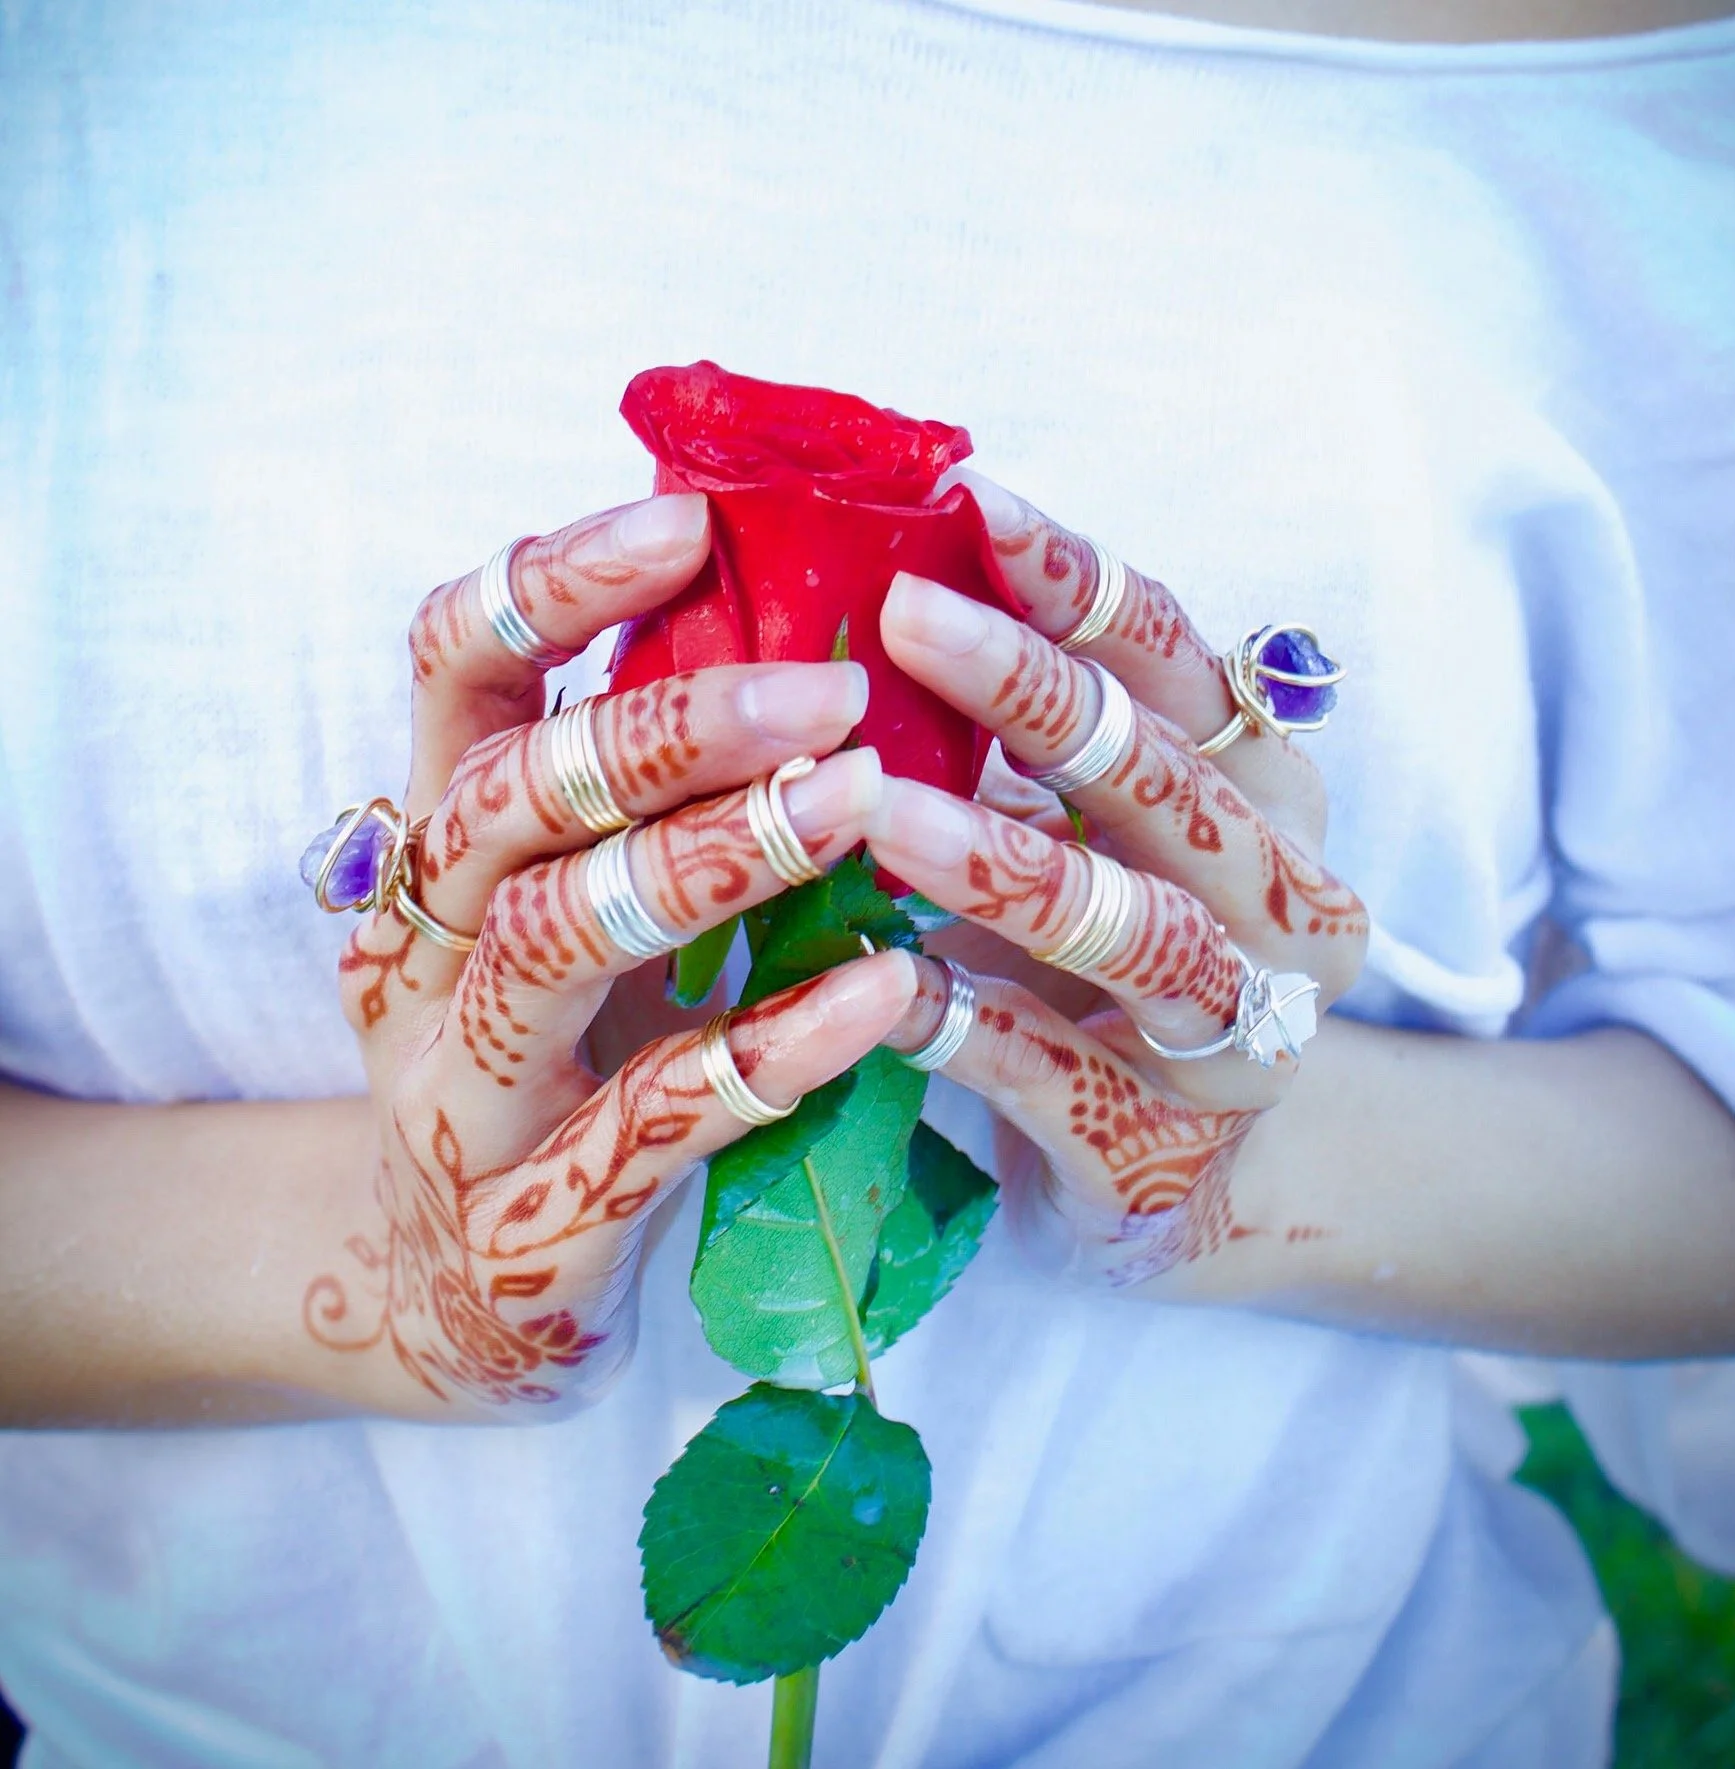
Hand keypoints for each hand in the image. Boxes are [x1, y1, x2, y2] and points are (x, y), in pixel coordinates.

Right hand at [308, 494, 915, 1414]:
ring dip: (709, 861)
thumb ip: (641, 800)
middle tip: (825, 687)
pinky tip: (886, 990)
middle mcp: (422, 957)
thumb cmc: (556, 1063)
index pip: (448, 673)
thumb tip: (799, 629)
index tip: (688, 522)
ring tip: (855, 801)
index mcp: (439, 851)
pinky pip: (651, 1121)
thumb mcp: (570, 913)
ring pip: (551, 944)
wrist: (455, 1299)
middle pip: (507, 799)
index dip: (553, 585)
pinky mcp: (532, 1225)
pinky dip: (772, 1046)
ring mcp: (463, 1095)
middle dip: (664, 729)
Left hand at [864, 474, 1368, 1284]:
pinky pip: (1063, 1083)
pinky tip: (883, 991)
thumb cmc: (1124, 963)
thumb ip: (1034, 739)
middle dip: (1038, 695)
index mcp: (1266, 797)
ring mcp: (1241, 1039)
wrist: (1205, 1173)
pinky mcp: (1163, 1157)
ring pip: (1140, 937)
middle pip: (1165, 784)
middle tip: (908, 618)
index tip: (971, 502)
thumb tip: (887, 589)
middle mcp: (1283, 905)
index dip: (1082, 584)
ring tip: (882, 814)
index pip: (1182, 667)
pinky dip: (974, 1032)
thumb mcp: (1104, 834)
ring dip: (1010, 867)